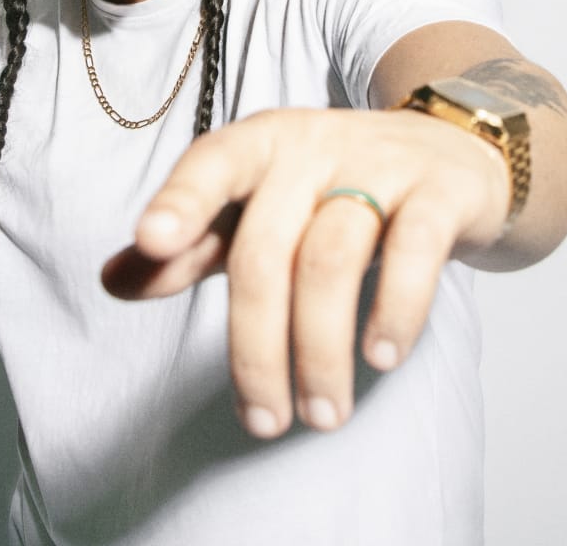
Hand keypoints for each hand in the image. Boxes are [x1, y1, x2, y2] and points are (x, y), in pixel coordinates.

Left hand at [99, 107, 508, 437]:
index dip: (179, 202)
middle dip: (256, 346)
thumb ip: (192, 245)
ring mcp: (380, 164)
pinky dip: (395, 309)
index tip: (149, 242)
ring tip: (322, 414)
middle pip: (266, 249)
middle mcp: (314, 146)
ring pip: (332, 260)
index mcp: (259, 145)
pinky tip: (381, 356)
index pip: (211, 165)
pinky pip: (414, 251)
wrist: (455, 151)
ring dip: (321, 349)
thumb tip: (111, 280)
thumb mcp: (261, 209)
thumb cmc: (336, 189)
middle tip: (262, 422)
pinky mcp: (439, 193)